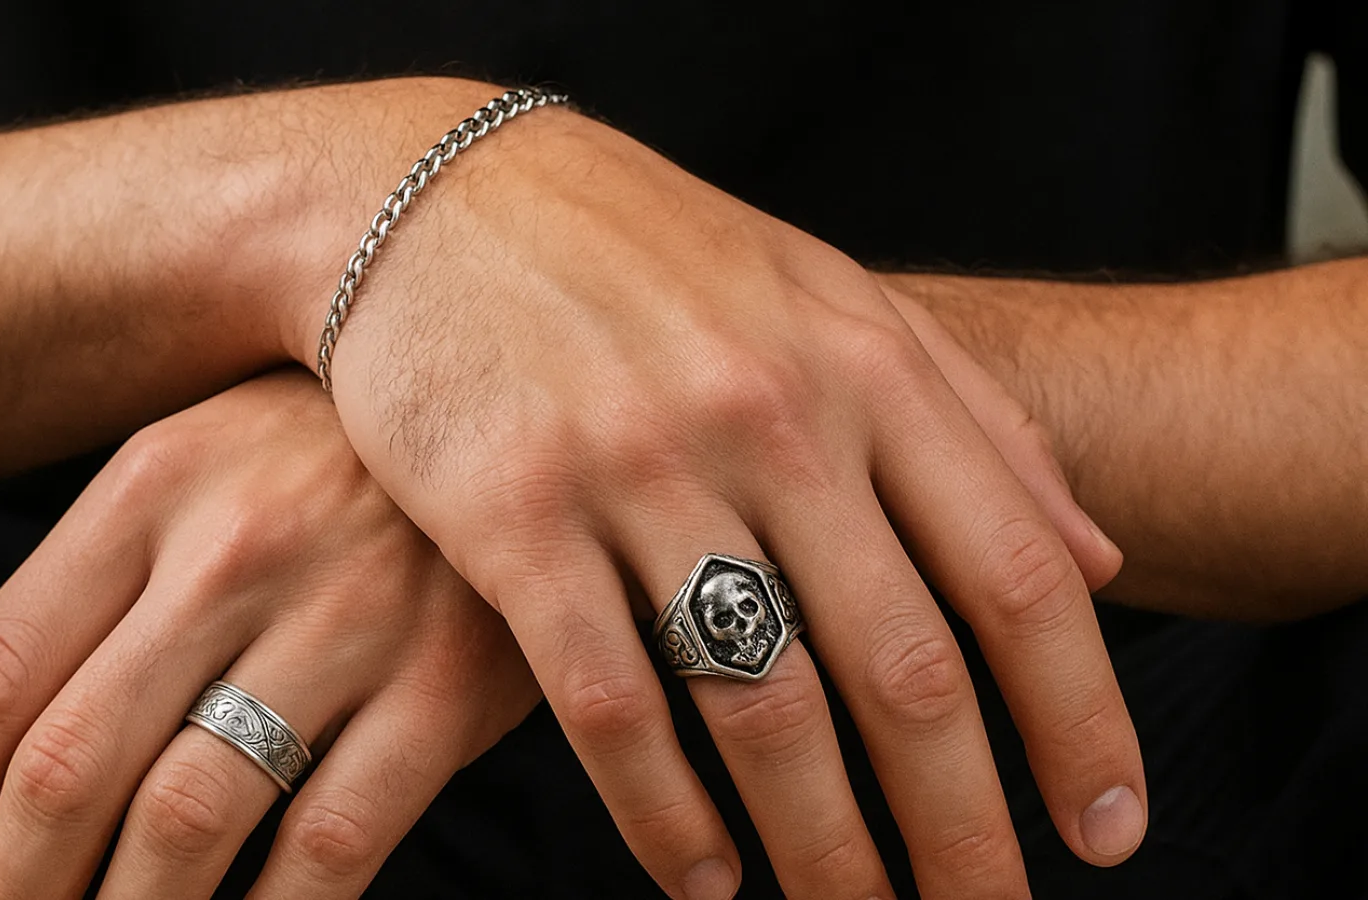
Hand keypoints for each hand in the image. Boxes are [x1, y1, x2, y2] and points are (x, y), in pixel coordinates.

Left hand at [0, 369, 538, 899]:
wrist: (507, 385)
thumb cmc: (320, 447)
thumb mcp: (182, 474)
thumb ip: (67, 591)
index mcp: (152, 488)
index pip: (0, 676)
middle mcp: (238, 548)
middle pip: (76, 762)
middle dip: (10, 889)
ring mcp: (351, 615)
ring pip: (192, 816)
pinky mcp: (448, 681)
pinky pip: (333, 839)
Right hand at [310, 107, 1144, 898]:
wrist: (432, 197)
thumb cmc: (643, 255)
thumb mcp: (827, 295)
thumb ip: (969, 414)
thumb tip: (1096, 558)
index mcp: (860, 365)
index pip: (1014, 573)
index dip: (1079, 720)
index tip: (1106, 831)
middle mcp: (767, 418)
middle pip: (904, 668)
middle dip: (963, 829)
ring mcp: (636, 467)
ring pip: (762, 707)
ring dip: (823, 849)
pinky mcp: (513, 516)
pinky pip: (609, 703)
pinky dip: (665, 816)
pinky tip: (703, 881)